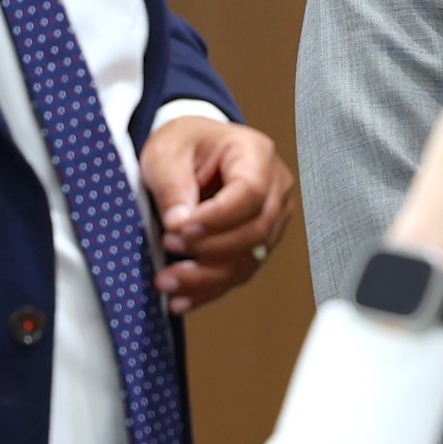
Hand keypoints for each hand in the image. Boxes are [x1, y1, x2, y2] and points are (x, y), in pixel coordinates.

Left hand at [143, 115, 295, 314]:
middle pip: (256, 230)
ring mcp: (273, 218)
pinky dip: (210, 289)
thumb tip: (178, 224)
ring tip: (167, 281)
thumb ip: (174, 184)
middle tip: (167, 246)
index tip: (178, 229)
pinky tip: (182, 298)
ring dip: (207, 277)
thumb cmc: (185, 145)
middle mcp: (275, 188)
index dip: (217, 218)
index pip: (251, 193)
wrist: (194, 151)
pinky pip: (240, 272)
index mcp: (256, 154)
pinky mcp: (259, 243)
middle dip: (210, 248)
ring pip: (251, 258)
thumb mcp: (168, 152)